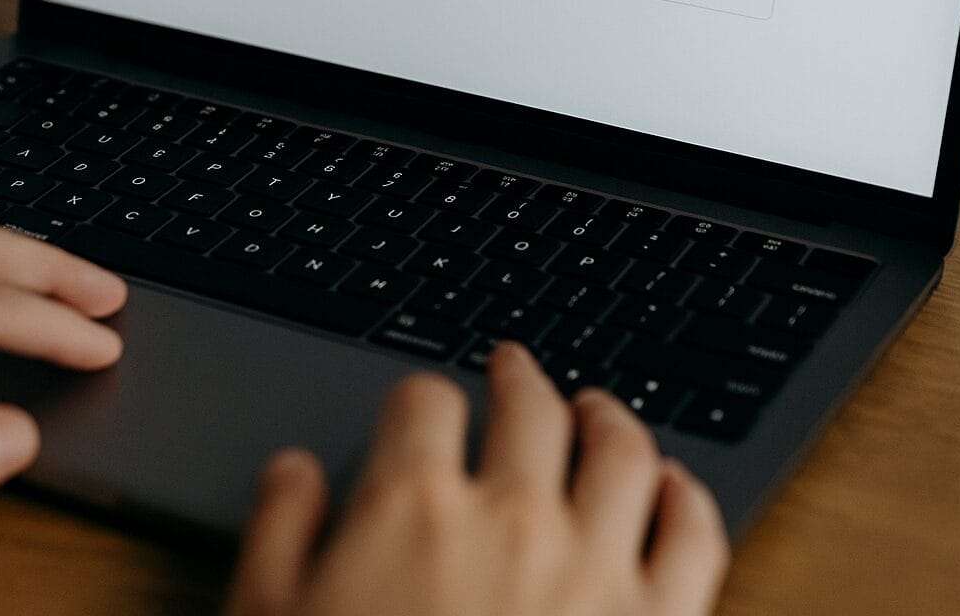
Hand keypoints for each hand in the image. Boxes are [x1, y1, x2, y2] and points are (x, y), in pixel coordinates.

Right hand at [226, 344, 729, 615]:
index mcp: (414, 506)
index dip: (419, 396)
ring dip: (608, 417)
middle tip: (514, 368)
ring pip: (620, 451)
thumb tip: (293, 471)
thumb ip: (279, 531)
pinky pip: (692, 534)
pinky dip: (686, 497)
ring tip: (596, 409)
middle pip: (528, 406)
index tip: (421, 407)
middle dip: (518, 377)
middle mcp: (511, 517)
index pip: (423, 402)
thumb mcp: (267, 615)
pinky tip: (671, 486)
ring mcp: (594, 566)